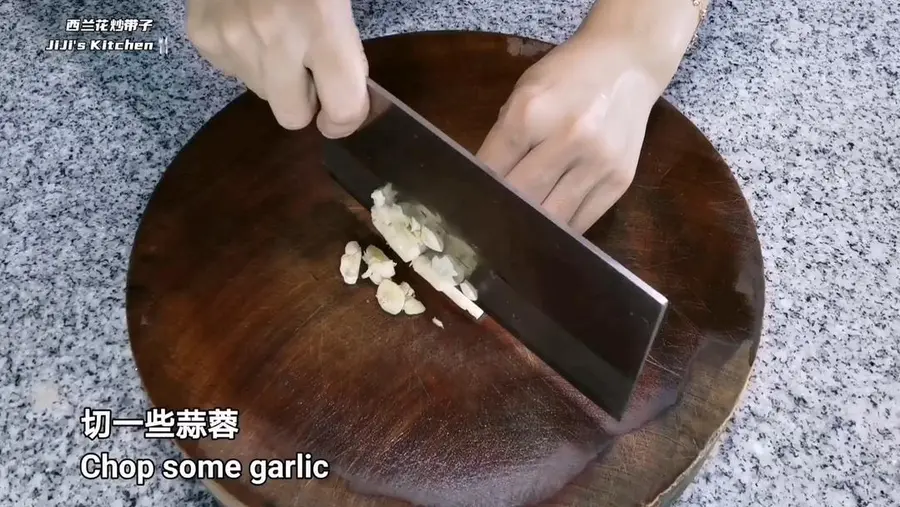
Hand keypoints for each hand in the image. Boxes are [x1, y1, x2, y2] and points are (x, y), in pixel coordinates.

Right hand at [186, 0, 368, 137]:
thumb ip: (345, 46)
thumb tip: (349, 97)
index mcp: (322, 24)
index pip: (342, 107)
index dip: (347, 118)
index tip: (345, 109)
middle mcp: (275, 39)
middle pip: (292, 117)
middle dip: (306, 101)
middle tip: (311, 70)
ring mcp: (232, 38)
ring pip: (261, 93)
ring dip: (274, 75)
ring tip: (277, 30)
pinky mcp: (202, 35)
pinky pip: (232, 70)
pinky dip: (245, 54)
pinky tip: (248, 19)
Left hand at [477, 35, 662, 232]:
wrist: (629, 62)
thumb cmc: (568, 75)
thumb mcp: (525, 92)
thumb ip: (505, 136)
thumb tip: (485, 184)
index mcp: (532, 113)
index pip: (493, 168)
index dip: (478, 191)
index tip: (468, 207)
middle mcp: (568, 138)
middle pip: (522, 196)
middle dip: (502, 213)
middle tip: (487, 230)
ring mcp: (598, 162)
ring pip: (553, 217)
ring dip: (531, 228)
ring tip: (515, 236)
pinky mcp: (620, 180)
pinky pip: (583, 221)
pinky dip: (561, 229)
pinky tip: (548, 230)